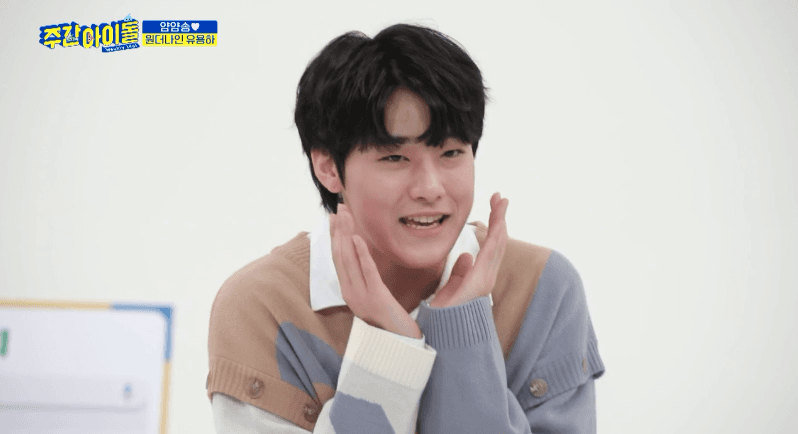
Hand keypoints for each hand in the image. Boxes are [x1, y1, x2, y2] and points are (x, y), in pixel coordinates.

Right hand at [330, 204, 421, 338]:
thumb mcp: (375, 297)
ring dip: (347, 235)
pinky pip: (367, 272)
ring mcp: (361, 297)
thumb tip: (363, 260)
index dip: (335, 237)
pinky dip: (361, 254)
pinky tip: (359, 238)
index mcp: (349, 292)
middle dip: (339, 230)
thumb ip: (368, 279)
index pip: (338, 259)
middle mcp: (350, 294)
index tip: (334, 217)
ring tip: (346, 216)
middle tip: (339, 208)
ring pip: (349, 261)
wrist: (402, 346)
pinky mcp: (376, 298)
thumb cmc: (391, 322)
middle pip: (340, 256)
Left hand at [428, 192, 508, 307]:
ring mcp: (487, 277)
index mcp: (481, 275)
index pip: (491, 245)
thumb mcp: (452, 287)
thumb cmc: (449, 312)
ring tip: (501, 201)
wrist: (446, 329)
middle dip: (500, 217)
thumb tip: (465, 256)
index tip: (493, 207)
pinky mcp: (481, 280)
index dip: (493, 225)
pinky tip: (498, 222)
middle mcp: (487, 275)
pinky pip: (491, 254)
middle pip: (498, 240)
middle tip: (500, 197)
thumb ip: (460, 271)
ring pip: (498, 242)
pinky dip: (495, 236)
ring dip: (500, 220)